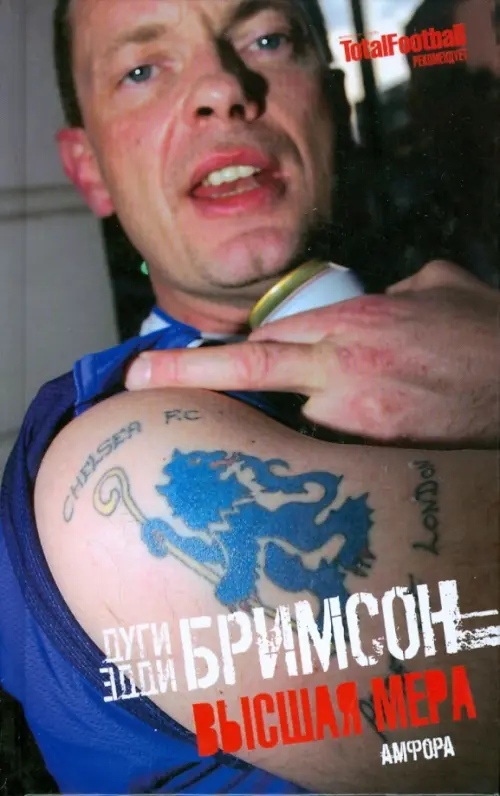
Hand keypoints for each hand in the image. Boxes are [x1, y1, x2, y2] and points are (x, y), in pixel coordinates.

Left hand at [126, 261, 499, 446]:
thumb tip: (375, 298)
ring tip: (367, 408)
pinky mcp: (385, 460)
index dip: (191, 365)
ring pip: (303, 427)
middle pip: (258, 384)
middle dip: (206, 385)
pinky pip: (342, 453)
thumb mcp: (437, 289)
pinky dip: (346, 443)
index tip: (140, 373)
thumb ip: (390, 291)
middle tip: (159, 386)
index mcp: (348, 327)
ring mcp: (360, 424)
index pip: (251, 348)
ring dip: (311, 420)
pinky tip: (385, 428)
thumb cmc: (487, 336)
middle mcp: (342, 376)